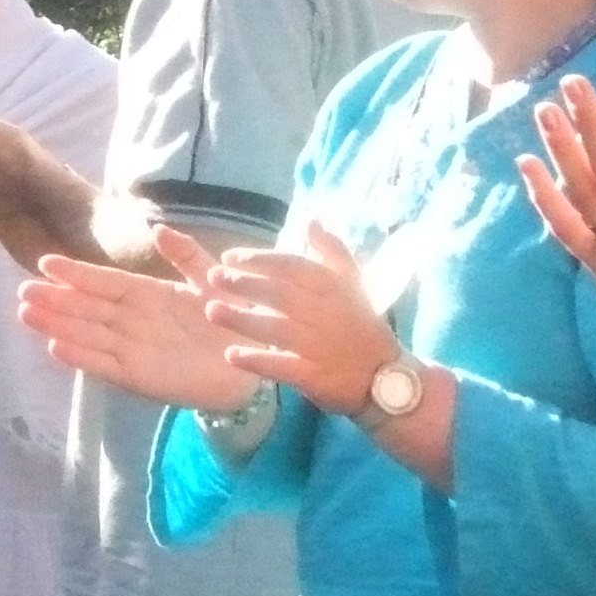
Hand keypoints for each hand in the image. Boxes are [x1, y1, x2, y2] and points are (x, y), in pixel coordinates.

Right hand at [19, 234, 252, 412]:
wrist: (249, 363)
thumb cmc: (230, 318)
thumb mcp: (210, 278)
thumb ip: (185, 254)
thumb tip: (157, 229)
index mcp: (145, 294)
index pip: (103, 281)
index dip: (75, 273)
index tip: (46, 262)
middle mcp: (130, 320)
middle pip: (85, 307)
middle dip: (54, 299)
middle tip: (22, 290)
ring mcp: (131, 348)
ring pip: (86, 334)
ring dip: (57, 325)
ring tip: (26, 314)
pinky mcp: (137, 376)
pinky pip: (103, 365)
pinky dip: (80, 357)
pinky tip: (55, 347)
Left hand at [200, 223, 395, 415]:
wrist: (383, 376)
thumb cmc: (360, 324)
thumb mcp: (353, 282)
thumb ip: (331, 250)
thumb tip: (310, 218)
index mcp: (333, 288)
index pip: (292, 266)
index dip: (259, 260)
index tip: (230, 257)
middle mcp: (325, 314)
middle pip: (279, 295)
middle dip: (244, 284)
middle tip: (214, 277)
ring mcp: (319, 346)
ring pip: (276, 329)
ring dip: (242, 320)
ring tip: (212, 311)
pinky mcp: (314, 376)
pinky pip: (281, 366)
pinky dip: (257, 361)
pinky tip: (231, 355)